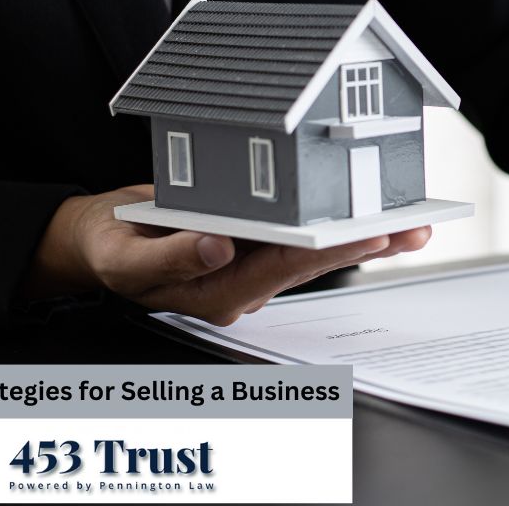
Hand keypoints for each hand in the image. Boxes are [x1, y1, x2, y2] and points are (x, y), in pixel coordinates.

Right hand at [23, 185, 430, 324]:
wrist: (94, 243)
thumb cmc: (105, 248)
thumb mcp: (122, 254)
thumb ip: (168, 257)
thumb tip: (218, 246)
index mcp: (214, 291)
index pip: (279, 270)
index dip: (326, 250)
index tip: (368, 236)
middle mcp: (240, 283)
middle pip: (311, 264)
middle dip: (365, 246)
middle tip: (413, 231)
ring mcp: (249, 265)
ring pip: (314, 252)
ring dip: (362, 238)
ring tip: (413, 226)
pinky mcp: (252, 245)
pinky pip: (300, 238)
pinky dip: (335, 226)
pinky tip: (370, 217)